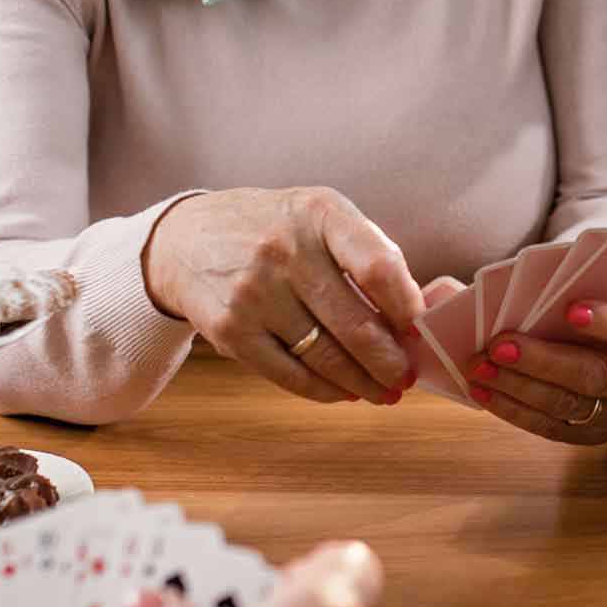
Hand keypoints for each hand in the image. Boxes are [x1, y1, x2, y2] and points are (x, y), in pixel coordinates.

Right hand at [143, 186, 423, 403]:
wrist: (185, 239)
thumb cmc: (275, 231)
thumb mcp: (318, 215)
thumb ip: (366, 255)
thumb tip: (414, 321)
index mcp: (318, 214)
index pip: (378, 267)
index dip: (407, 308)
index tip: (420, 331)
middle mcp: (284, 251)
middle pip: (355, 325)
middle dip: (390, 362)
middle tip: (407, 378)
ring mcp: (253, 293)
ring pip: (325, 357)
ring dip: (363, 384)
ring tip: (383, 392)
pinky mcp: (230, 331)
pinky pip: (290, 375)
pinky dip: (325, 391)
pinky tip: (343, 392)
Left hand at [474, 294, 606, 443]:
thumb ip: (576, 280)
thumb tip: (483, 282)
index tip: (571, 309)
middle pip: (596, 375)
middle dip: (542, 361)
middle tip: (498, 345)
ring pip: (571, 406)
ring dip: (518, 387)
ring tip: (479, 368)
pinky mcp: (600, 433)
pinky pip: (555, 429)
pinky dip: (516, 411)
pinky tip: (485, 393)